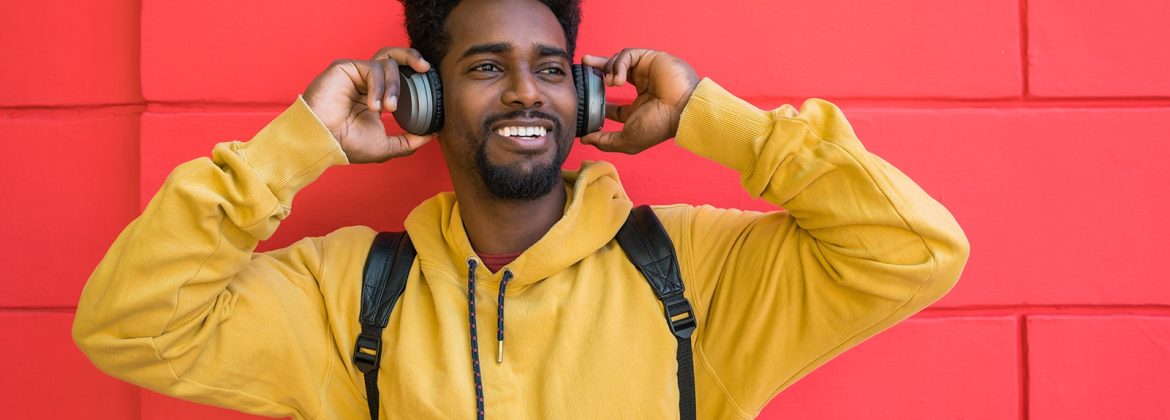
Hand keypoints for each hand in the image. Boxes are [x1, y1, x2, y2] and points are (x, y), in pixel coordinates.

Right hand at [303, 47, 434, 163]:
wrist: (323, 142)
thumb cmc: (347, 145)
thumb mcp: (385, 147)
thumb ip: (408, 142)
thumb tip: (431, 135)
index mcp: (376, 96)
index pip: (399, 76)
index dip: (414, 74)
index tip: (429, 80)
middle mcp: (367, 82)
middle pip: (394, 57)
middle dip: (412, 57)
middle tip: (424, 68)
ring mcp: (356, 74)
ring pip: (387, 62)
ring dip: (394, 86)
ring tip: (389, 108)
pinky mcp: (346, 67)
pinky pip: (372, 68)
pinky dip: (378, 87)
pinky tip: (373, 106)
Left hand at [580, 49, 699, 153]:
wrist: (681, 110)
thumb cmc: (658, 127)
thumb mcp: (627, 140)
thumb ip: (605, 141)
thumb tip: (584, 139)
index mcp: (638, 108)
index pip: (613, 104)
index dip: (598, 100)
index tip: (585, 100)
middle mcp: (642, 89)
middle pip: (614, 73)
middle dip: (598, 67)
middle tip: (585, 64)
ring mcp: (646, 72)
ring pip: (618, 62)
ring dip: (609, 70)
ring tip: (611, 82)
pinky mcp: (650, 58)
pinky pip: (627, 55)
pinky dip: (618, 64)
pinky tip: (620, 79)